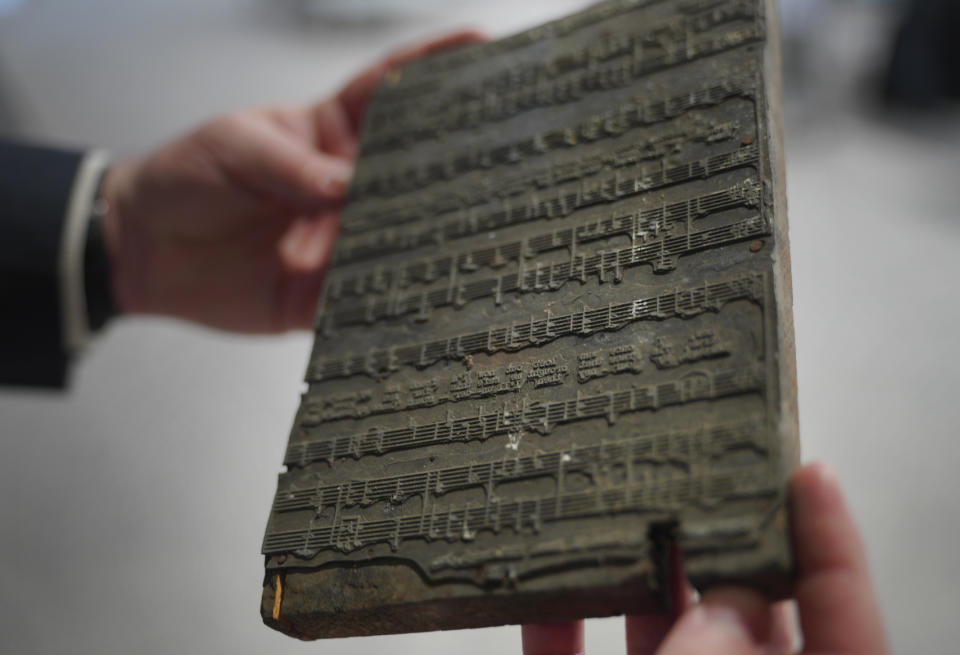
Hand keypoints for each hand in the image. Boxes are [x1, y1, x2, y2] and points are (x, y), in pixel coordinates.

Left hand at [102, 30, 483, 332]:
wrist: (143, 250)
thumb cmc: (186, 178)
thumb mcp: (233, 148)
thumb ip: (290, 165)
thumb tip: (345, 187)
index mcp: (328, 133)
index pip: (389, 92)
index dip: (434, 65)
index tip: (481, 44)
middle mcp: (345, 185)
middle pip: (411, 169)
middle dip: (450, 161)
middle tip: (490, 156)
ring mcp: (341, 238)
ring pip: (396, 235)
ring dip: (417, 236)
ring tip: (442, 233)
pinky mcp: (326, 290)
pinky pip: (365, 294)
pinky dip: (386, 296)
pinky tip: (409, 291)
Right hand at [522, 462, 888, 653]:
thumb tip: (728, 601)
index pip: (841, 622)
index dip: (833, 542)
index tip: (809, 472)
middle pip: (735, 608)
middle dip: (711, 537)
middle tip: (693, 467)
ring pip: (652, 624)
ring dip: (627, 568)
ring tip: (613, 502)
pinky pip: (569, 650)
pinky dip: (550, 616)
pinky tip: (532, 579)